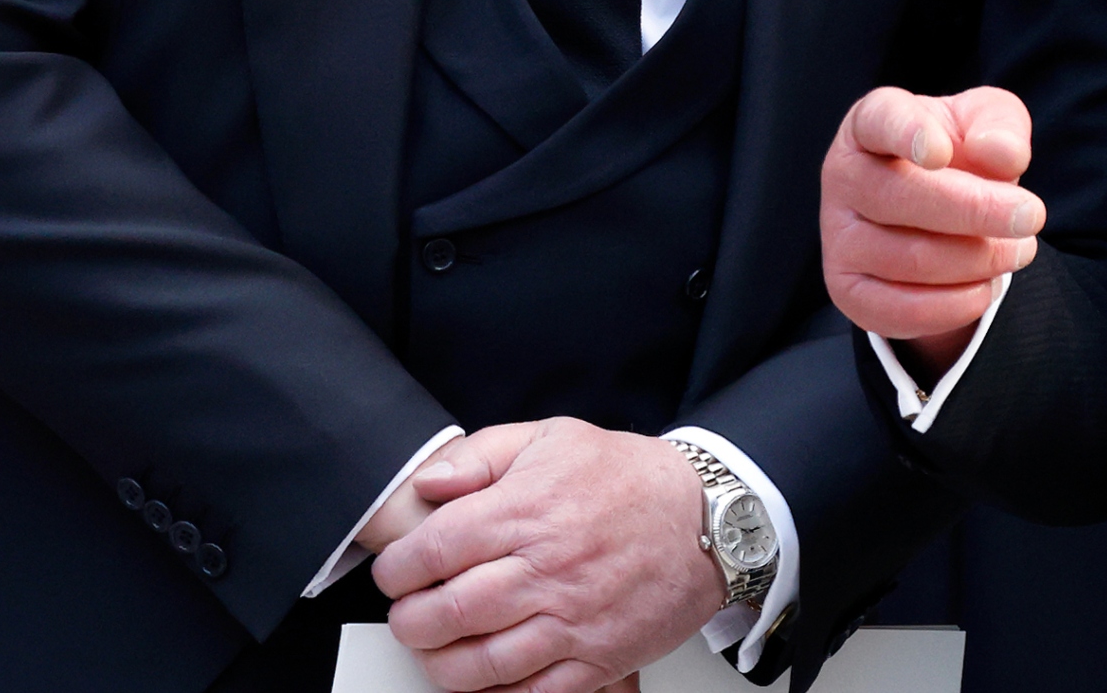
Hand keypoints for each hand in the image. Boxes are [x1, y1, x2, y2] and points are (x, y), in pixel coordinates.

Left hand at [373, 420, 721, 691]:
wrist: (710, 517)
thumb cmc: (629, 479)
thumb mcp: (552, 437)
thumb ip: (480, 455)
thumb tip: (428, 484)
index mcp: (528, 511)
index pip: (432, 550)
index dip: (396, 569)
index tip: (397, 573)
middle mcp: (547, 569)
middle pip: (445, 614)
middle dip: (409, 621)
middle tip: (411, 614)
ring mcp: (573, 620)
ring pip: (479, 665)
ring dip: (441, 664)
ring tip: (439, 648)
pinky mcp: (598, 659)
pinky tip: (485, 678)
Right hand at [822, 86, 1039, 379]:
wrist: (940, 211)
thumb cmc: (960, 152)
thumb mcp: (988, 123)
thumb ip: (1001, 128)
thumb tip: (1002, 154)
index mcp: (872, 123)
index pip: (880, 120)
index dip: (907, 135)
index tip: (940, 152)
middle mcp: (844, 176)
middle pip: (900, 197)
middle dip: (976, 211)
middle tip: (1033, 215)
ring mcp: (839, 236)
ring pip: (907, 258)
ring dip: (977, 260)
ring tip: (1019, 250)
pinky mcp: (848, 289)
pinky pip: (898, 309)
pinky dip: (953, 306)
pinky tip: (985, 289)